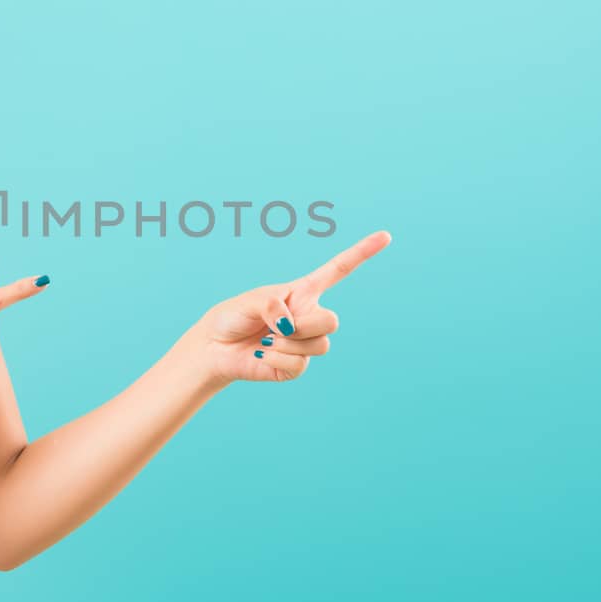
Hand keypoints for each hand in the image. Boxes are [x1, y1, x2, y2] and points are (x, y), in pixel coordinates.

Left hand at [185, 230, 391, 386]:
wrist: (215, 347)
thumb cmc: (232, 316)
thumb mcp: (251, 300)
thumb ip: (272, 304)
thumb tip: (289, 325)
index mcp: (302, 292)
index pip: (337, 271)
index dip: (362, 253)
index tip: (385, 236)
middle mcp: (308, 316)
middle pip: (332, 321)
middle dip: (306, 325)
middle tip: (278, 327)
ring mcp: (304, 342)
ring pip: (321, 344)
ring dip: (288, 343)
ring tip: (266, 340)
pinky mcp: (295, 365)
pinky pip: (301, 364)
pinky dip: (279, 358)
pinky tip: (263, 353)